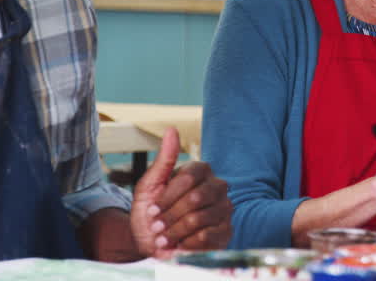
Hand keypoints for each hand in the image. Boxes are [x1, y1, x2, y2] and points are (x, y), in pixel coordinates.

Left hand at [131, 128, 232, 254]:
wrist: (151, 244)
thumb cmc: (151, 213)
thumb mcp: (149, 186)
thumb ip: (164, 159)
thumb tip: (171, 130)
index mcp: (201, 171)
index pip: (189, 177)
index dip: (168, 196)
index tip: (152, 209)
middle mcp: (217, 187)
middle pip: (196, 198)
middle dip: (170, 216)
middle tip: (157, 226)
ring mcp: (224, 209)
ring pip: (200, 218)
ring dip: (174, 232)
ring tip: (164, 238)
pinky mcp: (226, 231)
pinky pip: (207, 237)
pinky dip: (186, 244)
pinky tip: (179, 245)